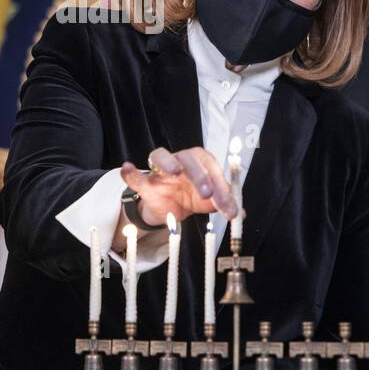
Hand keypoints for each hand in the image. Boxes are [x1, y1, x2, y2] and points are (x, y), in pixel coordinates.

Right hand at [119, 146, 238, 230]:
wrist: (175, 206)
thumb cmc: (196, 197)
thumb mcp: (212, 202)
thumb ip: (225, 204)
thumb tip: (241, 213)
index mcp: (202, 162)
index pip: (212, 169)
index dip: (221, 188)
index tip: (227, 207)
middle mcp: (182, 160)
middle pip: (189, 159)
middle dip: (200, 175)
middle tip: (207, 194)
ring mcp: (162, 169)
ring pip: (161, 156)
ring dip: (168, 162)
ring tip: (173, 171)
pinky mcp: (146, 182)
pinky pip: (136, 176)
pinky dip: (131, 173)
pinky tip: (127, 168)